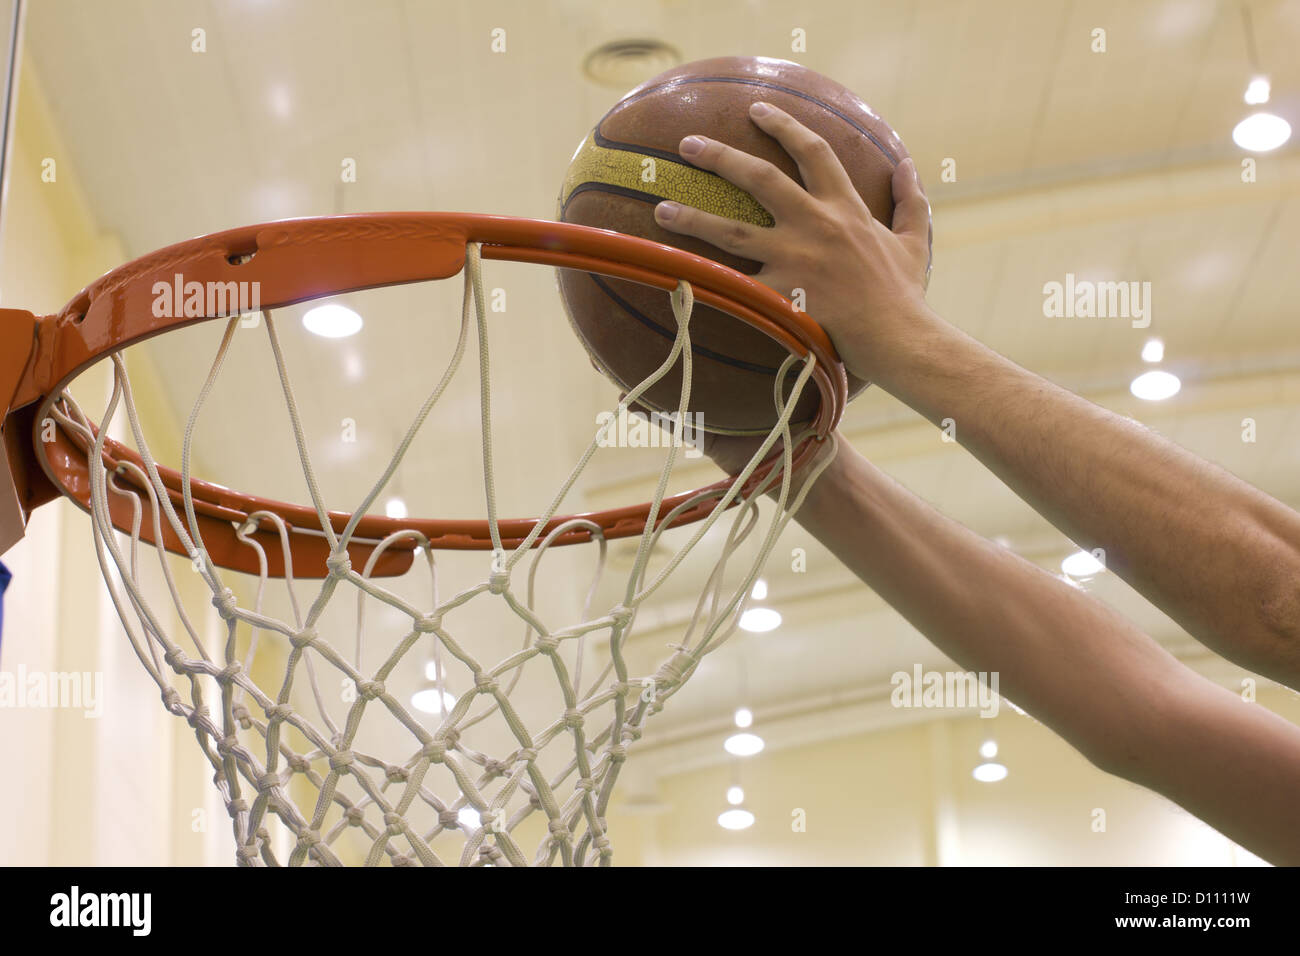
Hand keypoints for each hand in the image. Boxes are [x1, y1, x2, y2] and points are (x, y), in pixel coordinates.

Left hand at [653, 101, 932, 384]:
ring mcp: (794, 259)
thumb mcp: (914, 241)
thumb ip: (910, 201)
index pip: (812, 152)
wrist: (898, 338)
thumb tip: (909, 166)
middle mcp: (814, 224)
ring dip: (693, 217)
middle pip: (759, 178)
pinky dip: (704, 279)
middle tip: (688, 144)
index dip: (784, 126)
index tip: (757, 110)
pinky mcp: (780, 294)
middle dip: (720, 157)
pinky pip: (734, 284)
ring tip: (661, 207)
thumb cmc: (904, 294)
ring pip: (732, 230)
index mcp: (845, 207)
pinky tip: (673, 272)